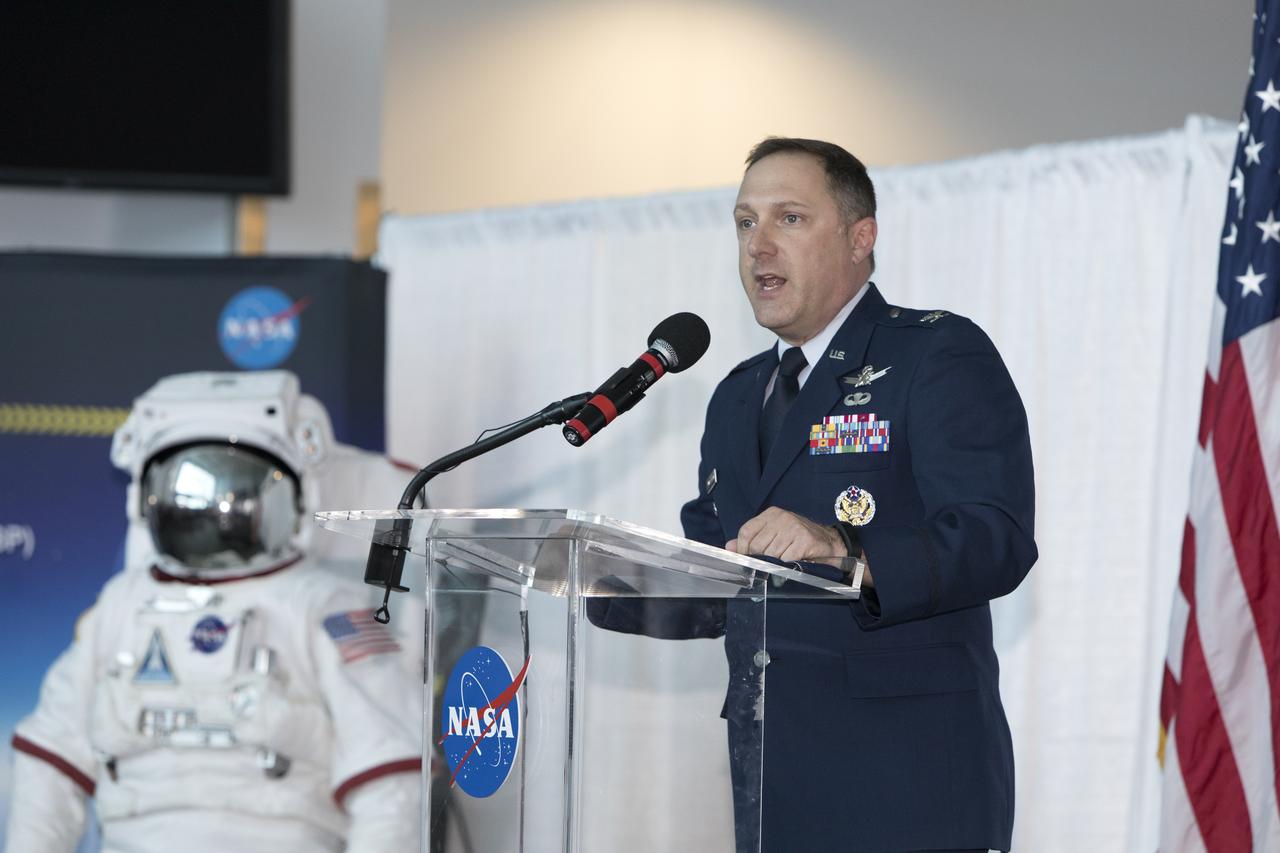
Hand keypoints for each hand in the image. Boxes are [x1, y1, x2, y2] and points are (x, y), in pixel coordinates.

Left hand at [725, 507, 846, 561]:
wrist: (830, 541)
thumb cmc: (799, 539)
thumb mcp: (774, 534)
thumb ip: (752, 540)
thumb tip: (729, 547)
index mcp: (771, 514)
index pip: (746, 531)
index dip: (743, 549)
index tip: (746, 559)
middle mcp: (782, 518)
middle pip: (757, 545)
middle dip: (759, 559)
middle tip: (766, 566)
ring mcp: (794, 528)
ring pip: (771, 555)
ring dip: (774, 565)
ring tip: (781, 564)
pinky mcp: (805, 540)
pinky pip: (786, 560)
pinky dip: (786, 567)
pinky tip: (792, 565)